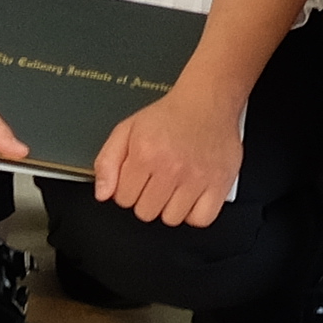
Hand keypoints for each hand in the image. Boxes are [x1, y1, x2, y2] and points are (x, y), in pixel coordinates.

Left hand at [92, 72, 251, 227]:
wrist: (206, 102)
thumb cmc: (168, 116)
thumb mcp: (126, 129)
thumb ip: (107, 161)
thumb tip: (102, 194)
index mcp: (145, 154)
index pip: (124, 198)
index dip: (126, 190)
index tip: (136, 179)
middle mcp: (171, 168)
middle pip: (146, 212)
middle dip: (145, 199)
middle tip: (155, 181)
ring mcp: (197, 178)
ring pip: (171, 219)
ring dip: (169, 208)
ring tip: (173, 187)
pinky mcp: (220, 184)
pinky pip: (201, 220)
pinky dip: (194, 214)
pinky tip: (189, 198)